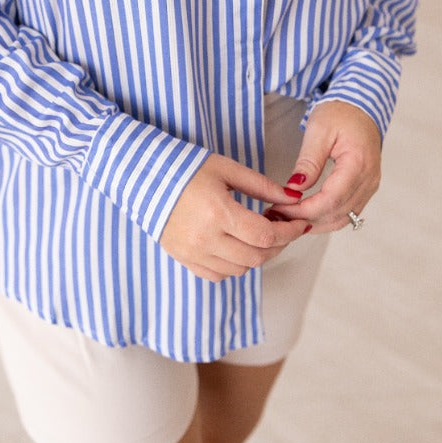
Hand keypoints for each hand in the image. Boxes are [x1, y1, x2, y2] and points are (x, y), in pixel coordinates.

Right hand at [159, 153, 310, 281]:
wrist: (143, 177)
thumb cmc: (185, 167)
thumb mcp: (226, 169)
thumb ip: (262, 186)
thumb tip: (293, 198)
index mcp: (218, 213)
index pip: (266, 235)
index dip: (289, 232)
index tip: (299, 224)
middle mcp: (205, 238)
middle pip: (256, 257)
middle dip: (278, 245)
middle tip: (283, 229)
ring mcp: (192, 253)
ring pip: (240, 270)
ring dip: (256, 256)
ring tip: (258, 236)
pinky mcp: (183, 259)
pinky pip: (217, 275)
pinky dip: (233, 266)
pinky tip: (235, 246)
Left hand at [274, 100, 381, 231]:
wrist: (361, 109)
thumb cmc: (340, 114)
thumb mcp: (318, 130)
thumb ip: (308, 161)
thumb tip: (295, 188)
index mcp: (358, 164)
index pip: (331, 199)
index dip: (304, 210)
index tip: (281, 209)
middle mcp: (368, 180)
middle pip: (337, 214)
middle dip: (305, 219)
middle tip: (277, 216)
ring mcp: (369, 187)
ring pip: (343, 219)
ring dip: (315, 223)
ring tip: (287, 219)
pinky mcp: (365, 190)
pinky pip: (347, 213)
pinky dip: (325, 218)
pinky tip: (305, 216)